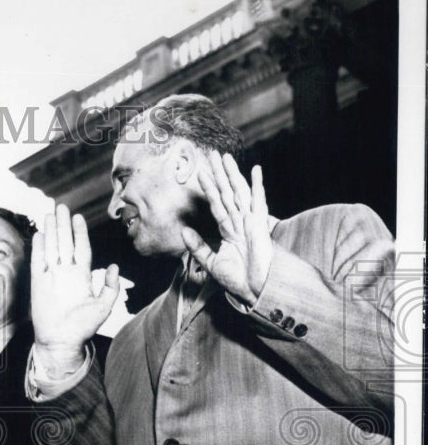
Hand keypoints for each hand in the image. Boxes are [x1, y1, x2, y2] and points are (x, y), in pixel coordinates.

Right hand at [31, 204, 119, 376]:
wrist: (62, 341)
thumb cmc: (84, 327)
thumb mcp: (104, 307)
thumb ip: (110, 287)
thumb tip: (113, 267)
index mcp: (82, 276)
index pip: (81, 248)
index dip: (79, 232)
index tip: (78, 217)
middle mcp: (66, 273)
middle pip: (64, 243)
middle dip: (63, 224)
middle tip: (60, 206)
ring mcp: (51, 276)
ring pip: (51, 248)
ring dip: (51, 231)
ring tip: (49, 214)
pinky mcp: (38, 283)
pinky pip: (38, 261)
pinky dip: (39, 248)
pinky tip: (40, 234)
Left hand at [183, 151, 272, 305]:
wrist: (254, 291)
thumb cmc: (237, 279)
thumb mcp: (211, 263)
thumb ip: (198, 247)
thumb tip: (183, 230)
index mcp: (229, 230)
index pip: (216, 204)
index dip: (209, 188)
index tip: (200, 172)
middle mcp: (240, 222)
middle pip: (227, 193)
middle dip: (219, 174)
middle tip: (212, 154)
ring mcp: (251, 222)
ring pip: (238, 193)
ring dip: (232, 174)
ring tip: (225, 157)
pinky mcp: (260, 226)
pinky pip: (258, 202)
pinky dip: (257, 186)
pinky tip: (255, 170)